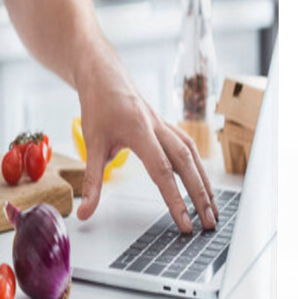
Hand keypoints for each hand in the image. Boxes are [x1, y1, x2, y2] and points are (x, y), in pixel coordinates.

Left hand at [75, 44, 217, 232]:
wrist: (103, 74)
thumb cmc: (98, 104)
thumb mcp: (91, 144)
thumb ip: (92, 182)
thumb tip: (84, 213)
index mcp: (140, 131)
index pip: (163, 172)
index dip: (175, 200)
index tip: (185, 224)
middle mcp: (157, 127)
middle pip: (186, 164)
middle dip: (200, 195)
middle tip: (209, 224)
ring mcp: (164, 125)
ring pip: (192, 154)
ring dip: (204, 181)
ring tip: (213, 207)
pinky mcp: (165, 125)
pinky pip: (187, 145)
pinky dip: (198, 164)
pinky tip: (202, 180)